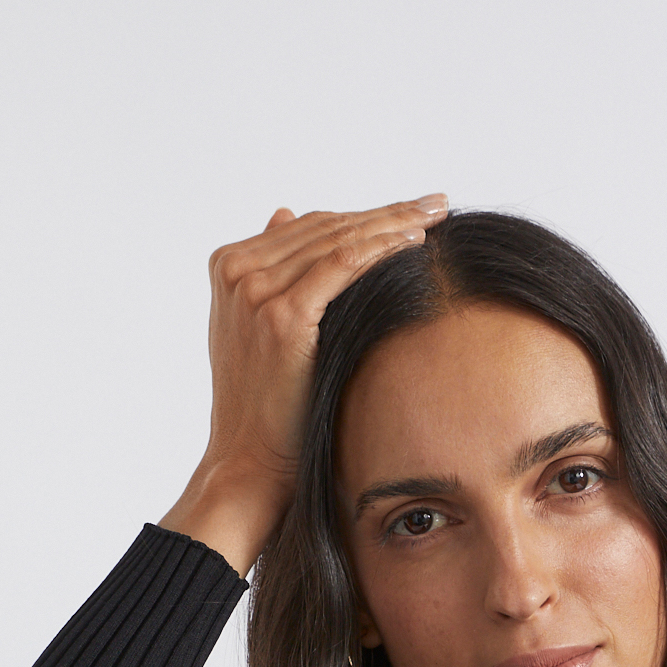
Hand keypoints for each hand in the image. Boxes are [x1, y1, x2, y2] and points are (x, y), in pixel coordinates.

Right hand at [159, 193, 447, 573]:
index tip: (408, 210)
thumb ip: (274, 273)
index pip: (309, 228)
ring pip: (339, 239)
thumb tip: (284, 213)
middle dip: (386, 212)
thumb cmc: (266, 411)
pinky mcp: (282, 314)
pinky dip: (381, 249)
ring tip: (436, 216)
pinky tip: (416, 243)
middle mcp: (237, 270)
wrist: (250, 464)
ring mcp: (256, 290)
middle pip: (326, 226)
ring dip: (393, 223)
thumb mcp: (261, 331)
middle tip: (437, 203)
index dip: (362, 216)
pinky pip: (342, 265)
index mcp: (230, 266)